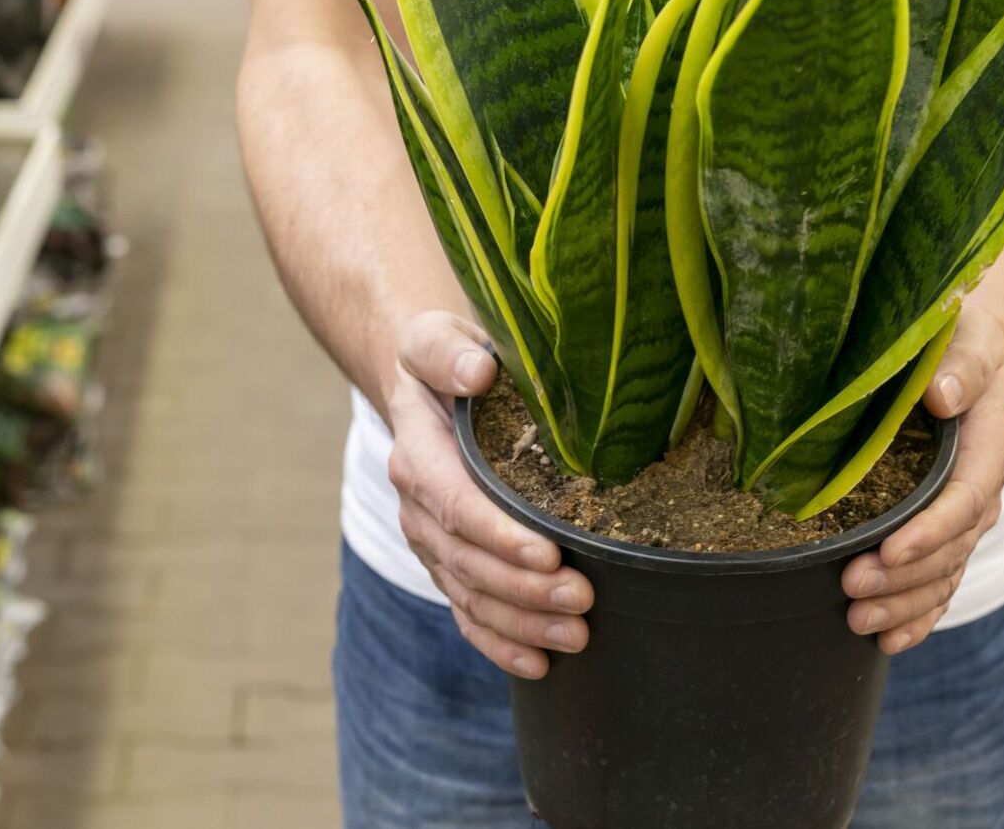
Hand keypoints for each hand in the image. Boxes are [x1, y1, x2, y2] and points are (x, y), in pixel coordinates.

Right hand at [387, 311, 593, 678]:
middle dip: (524, 589)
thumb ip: (448, 351)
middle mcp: (419, 506)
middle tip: (583, 601)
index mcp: (419, 455)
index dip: (499, 535)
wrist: (425, 386)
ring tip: (578, 637)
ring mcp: (432, 542)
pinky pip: (468, 612)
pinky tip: (539, 665)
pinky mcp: (449, 562)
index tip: (548, 553)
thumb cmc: (445, 359)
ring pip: (471, 595)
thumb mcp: (436, 337)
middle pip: (468, 561)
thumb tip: (478, 370)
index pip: (456, 504)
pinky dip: (500, 643)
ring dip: (522, 622)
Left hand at [842, 310, 1003, 653]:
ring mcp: (964, 519)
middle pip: (951, 550)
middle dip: (903, 577)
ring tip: (858, 621)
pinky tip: (887, 643)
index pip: (965, 500)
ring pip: (944, 576)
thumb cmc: (959, 340)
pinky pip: (940, 585)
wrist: (966, 355)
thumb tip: (941, 395)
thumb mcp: (966, 339)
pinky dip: (918, 617)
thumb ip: (960, 365)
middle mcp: (981, 492)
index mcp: (989, 448)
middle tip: (851, 588)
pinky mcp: (945, 534)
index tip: (889, 550)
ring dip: (904, 605)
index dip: (930, 531)